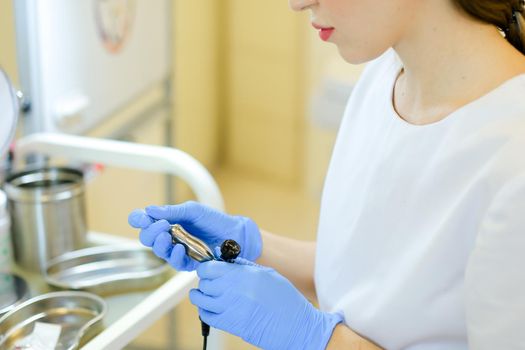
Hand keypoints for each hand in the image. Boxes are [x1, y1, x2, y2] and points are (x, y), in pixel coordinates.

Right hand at [127, 201, 261, 270]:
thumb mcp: (193, 211)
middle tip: (160, 225)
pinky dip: (174, 255)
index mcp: (168, 221)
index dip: (139, 219)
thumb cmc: (214, 220)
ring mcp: (177, 249)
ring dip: (159, 244)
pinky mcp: (188, 262)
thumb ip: (172, 211)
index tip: (140, 218)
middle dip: (150, 232)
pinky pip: (175, 262)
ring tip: (166, 236)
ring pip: (159, 251)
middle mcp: (170, 236)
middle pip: (148, 238)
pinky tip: (178, 248)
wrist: (234, 234)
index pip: (146, 221)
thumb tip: (150, 210)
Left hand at [190, 259, 342, 349]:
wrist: (295, 326)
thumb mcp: (268, 274)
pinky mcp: (230, 325)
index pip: (210, 268)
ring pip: (200, 300)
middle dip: (205, 281)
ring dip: (201, 296)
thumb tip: (226, 259)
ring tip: (205, 295)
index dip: (206, 267)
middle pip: (204, 282)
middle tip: (210, 282)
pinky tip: (210, 308)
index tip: (209, 269)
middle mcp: (233, 289)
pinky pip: (206, 316)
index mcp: (244, 274)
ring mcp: (230, 308)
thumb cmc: (285, 299)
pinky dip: (204, 311)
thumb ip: (244, 266)